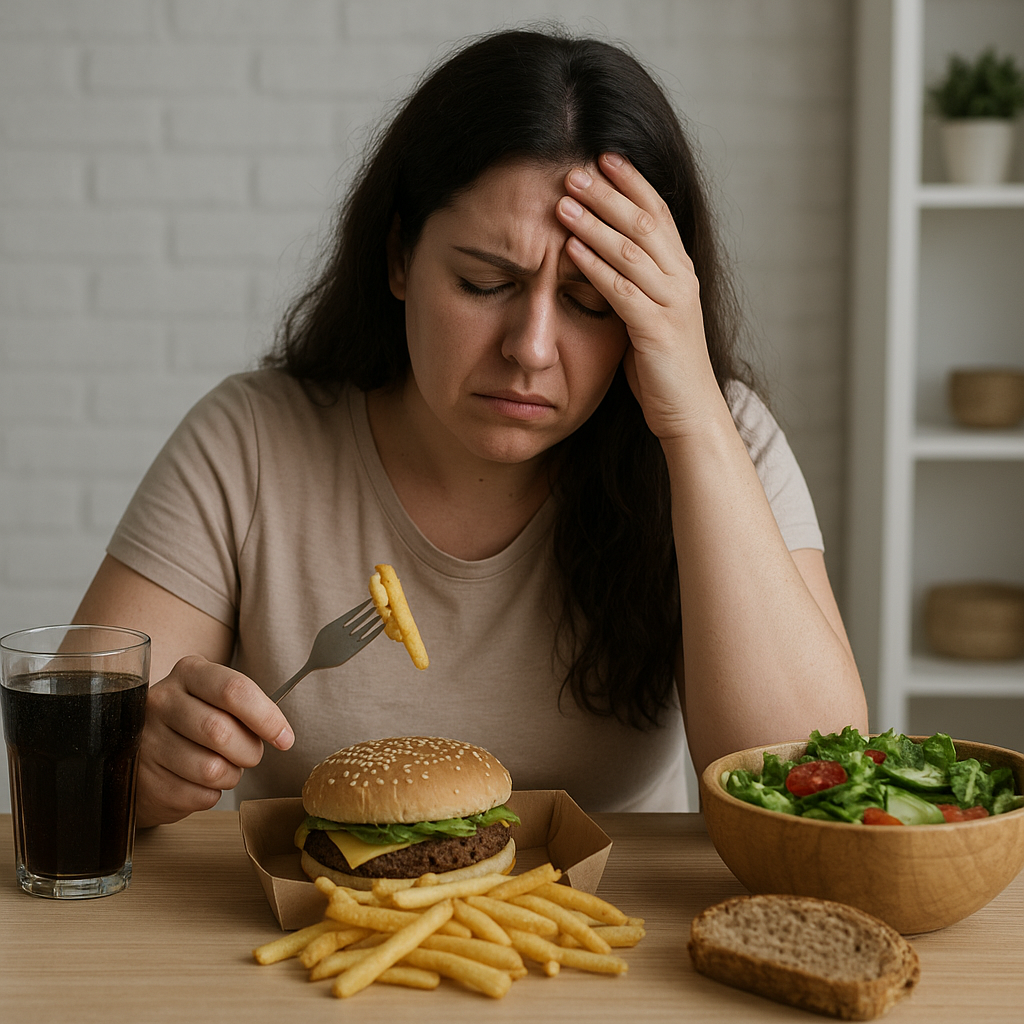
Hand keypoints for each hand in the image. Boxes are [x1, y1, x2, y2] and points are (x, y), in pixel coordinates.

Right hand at [136, 656, 293, 826]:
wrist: (143, 751)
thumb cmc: (195, 722)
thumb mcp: (217, 699)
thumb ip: (247, 707)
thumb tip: (282, 733)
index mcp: (189, 673)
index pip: (234, 690)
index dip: (266, 717)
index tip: (285, 738)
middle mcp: (162, 701)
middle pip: (222, 732)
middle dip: (249, 752)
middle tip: (250, 755)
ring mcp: (147, 741)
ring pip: (211, 769)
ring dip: (230, 775)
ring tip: (222, 767)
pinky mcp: (143, 779)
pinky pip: (197, 795)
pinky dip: (210, 794)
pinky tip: (199, 782)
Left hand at [555, 153, 723, 439]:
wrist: (689, 411)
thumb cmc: (662, 367)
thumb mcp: (648, 315)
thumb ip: (632, 284)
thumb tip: (598, 256)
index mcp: (681, 272)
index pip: (658, 213)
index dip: (632, 182)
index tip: (603, 156)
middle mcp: (681, 280)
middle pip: (644, 222)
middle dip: (608, 193)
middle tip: (573, 170)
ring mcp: (672, 304)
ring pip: (632, 250)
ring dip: (595, 223)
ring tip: (564, 201)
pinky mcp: (657, 331)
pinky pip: (622, 290)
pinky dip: (595, 266)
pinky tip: (570, 250)